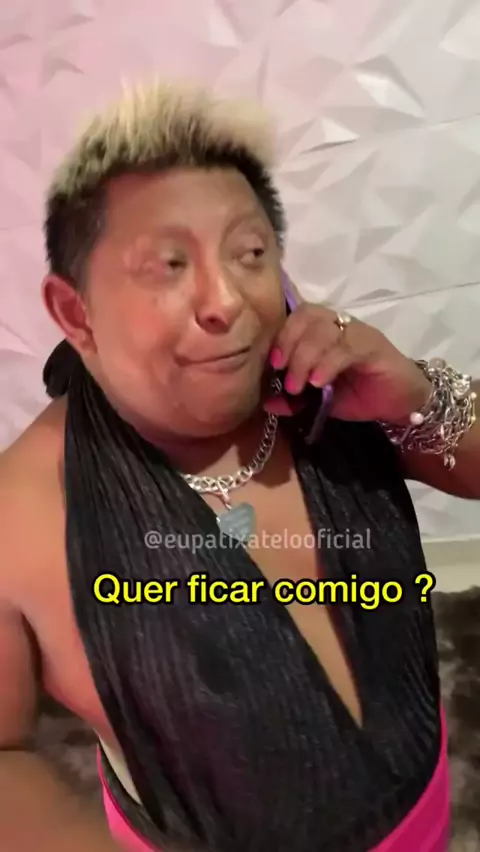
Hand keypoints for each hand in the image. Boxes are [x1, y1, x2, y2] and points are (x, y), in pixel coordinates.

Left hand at [264, 302, 430, 423]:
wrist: (402, 404)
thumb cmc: (361, 396)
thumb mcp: (321, 400)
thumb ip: (295, 399)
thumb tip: (267, 403)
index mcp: (324, 331)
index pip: (298, 316)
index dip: (283, 336)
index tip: (274, 364)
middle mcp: (340, 324)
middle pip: (307, 317)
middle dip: (290, 346)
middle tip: (287, 378)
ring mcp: (358, 332)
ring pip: (324, 330)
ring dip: (305, 358)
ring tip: (300, 386)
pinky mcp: (374, 345)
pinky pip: (346, 346)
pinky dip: (327, 364)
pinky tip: (320, 383)